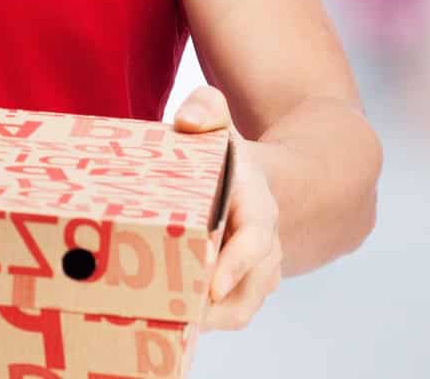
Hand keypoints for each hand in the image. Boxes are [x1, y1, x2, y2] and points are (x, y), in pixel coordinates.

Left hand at [172, 85, 282, 330]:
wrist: (257, 179)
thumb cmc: (225, 152)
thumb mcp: (219, 120)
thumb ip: (207, 108)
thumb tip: (187, 122)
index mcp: (257, 204)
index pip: (256, 239)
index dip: (236, 263)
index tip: (211, 284)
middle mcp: (265, 243)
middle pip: (249, 286)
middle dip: (212, 303)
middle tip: (171, 309)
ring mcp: (259, 270)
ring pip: (240, 308)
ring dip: (207, 318)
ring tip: (164, 318)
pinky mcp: (245, 287)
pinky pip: (232, 314)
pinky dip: (205, 320)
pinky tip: (169, 317)